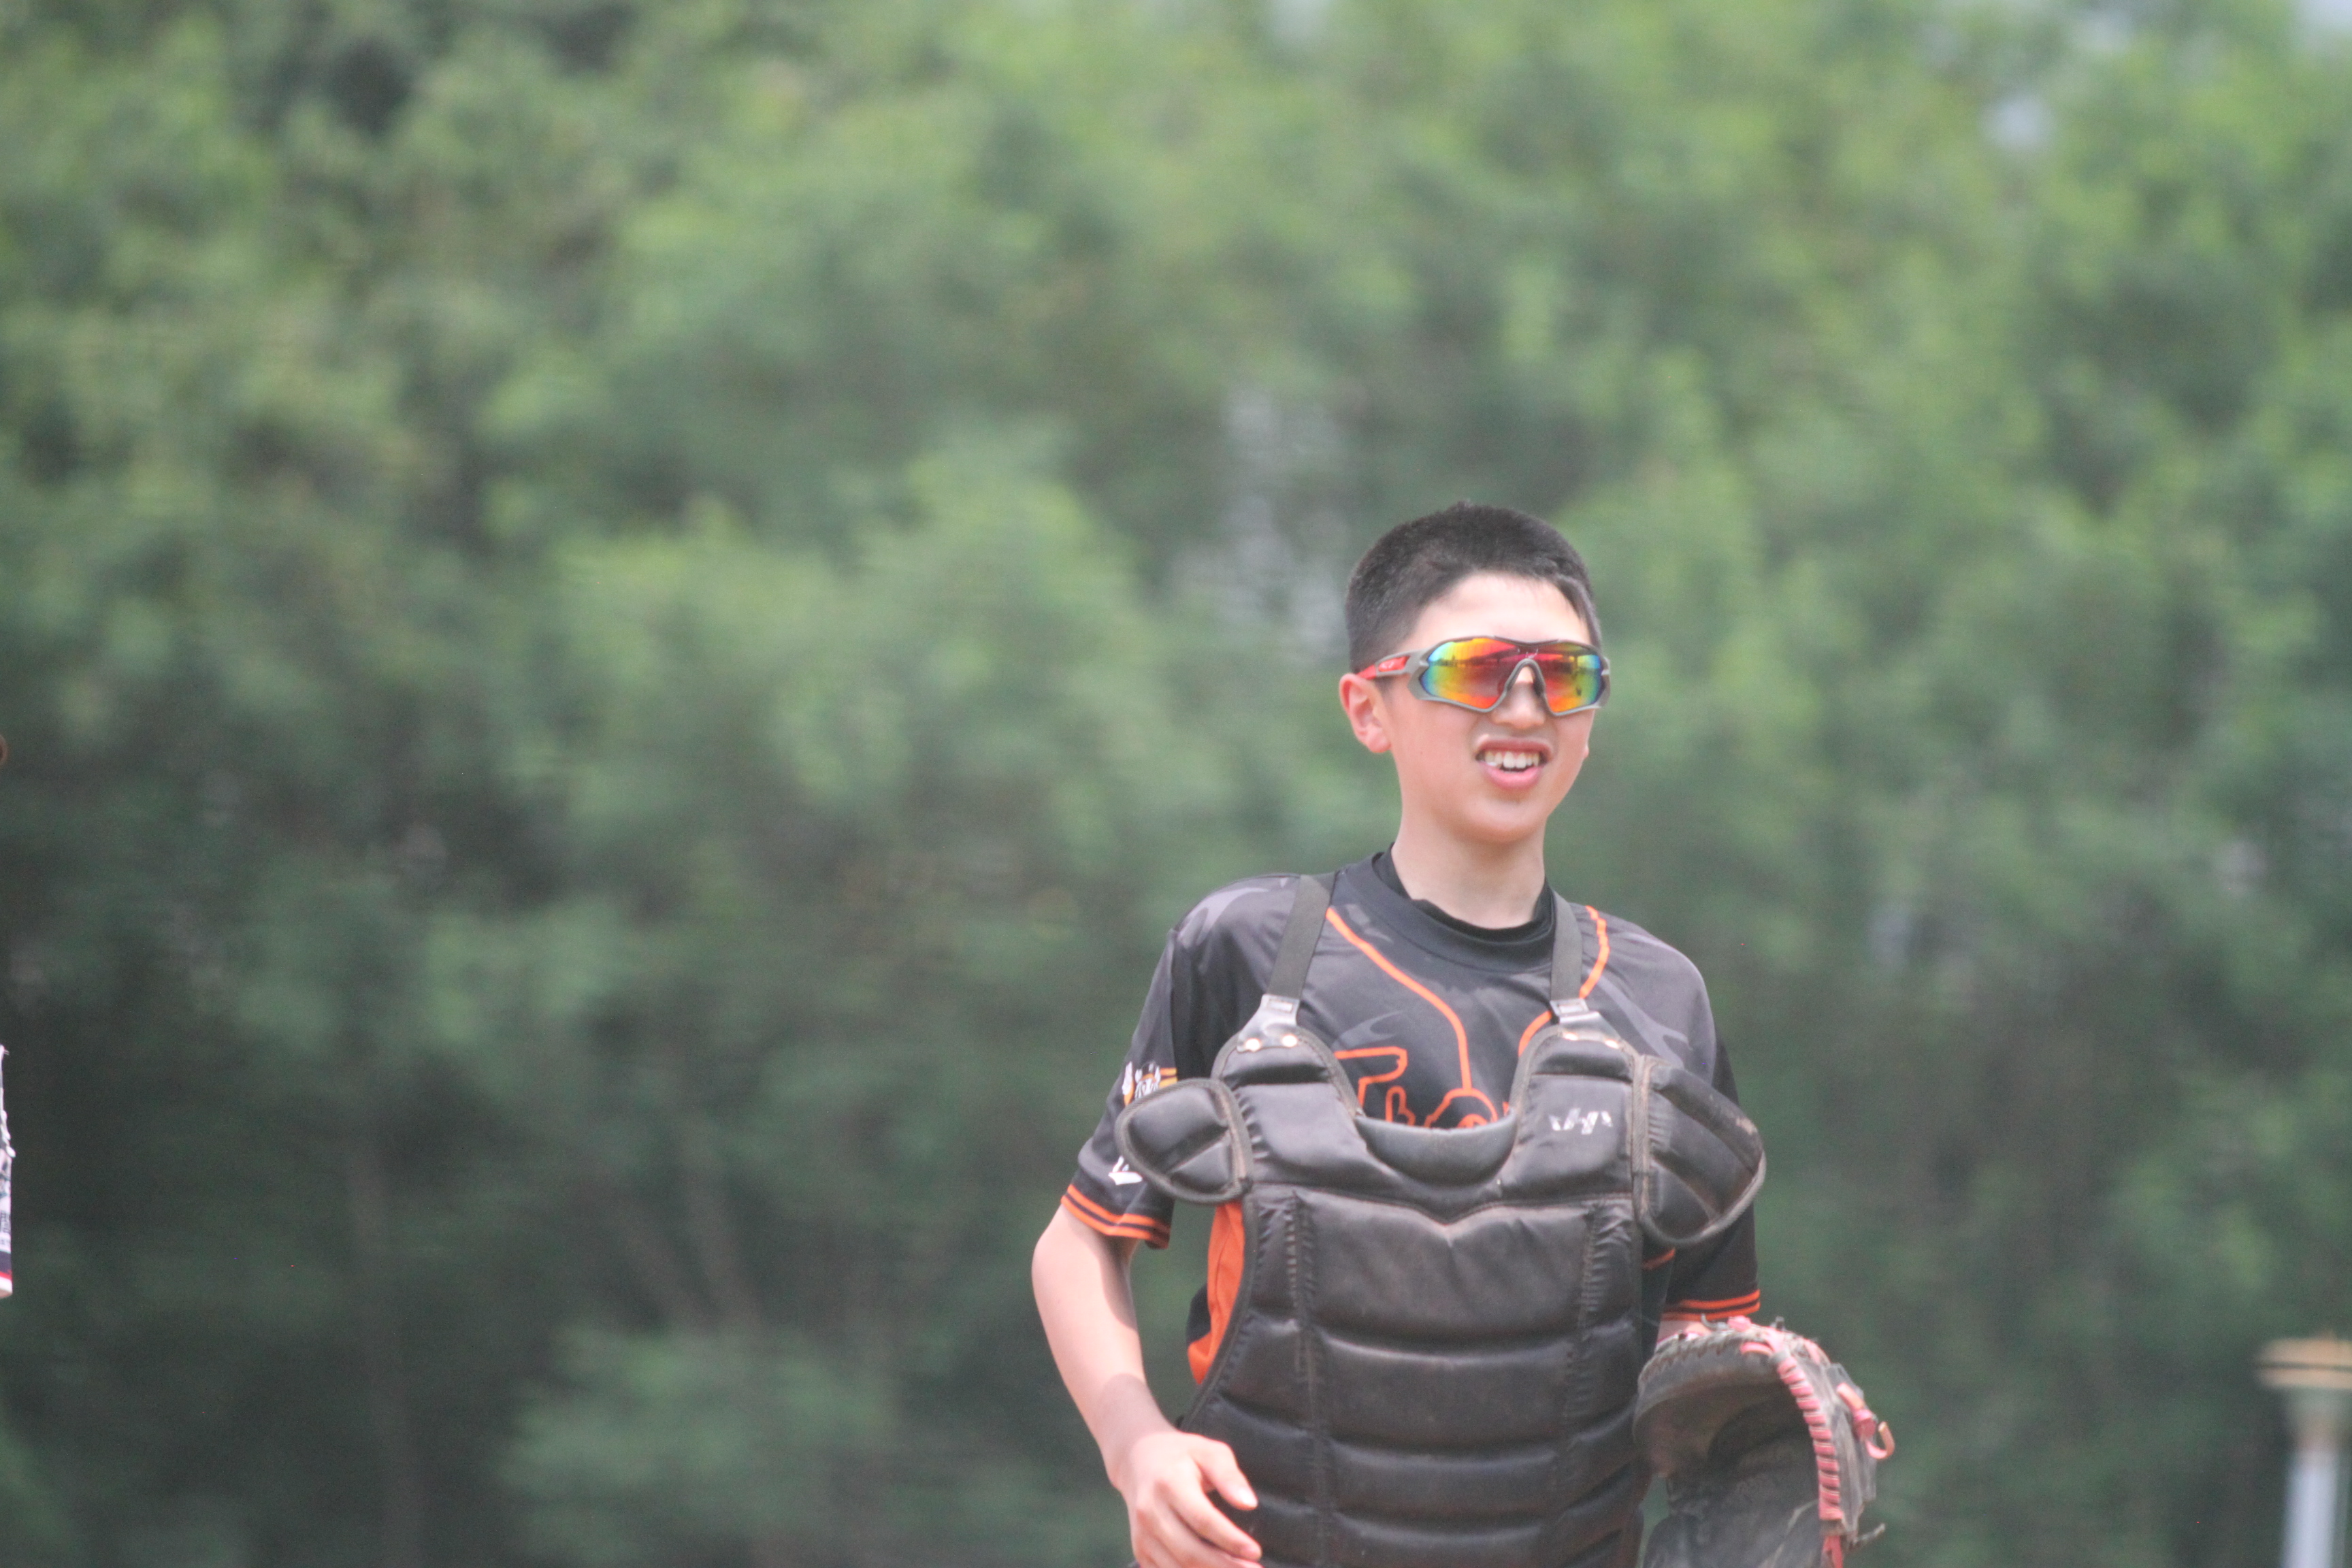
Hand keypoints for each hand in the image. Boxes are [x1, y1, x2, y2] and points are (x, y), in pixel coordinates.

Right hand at [1115, 1428, 1261, 1567]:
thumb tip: (1249, 1504)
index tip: (1255, 1551)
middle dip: (1224, 1566)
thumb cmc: (1182, 1455)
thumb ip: (1229, 1476)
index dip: (1230, 1539)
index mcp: (1169, 1483)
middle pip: (1189, 1551)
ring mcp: (1142, 1534)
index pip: (1202, 1519)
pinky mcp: (1140, 1550)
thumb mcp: (1209, 1452)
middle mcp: (1150, 1512)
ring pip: (1177, 1567)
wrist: (1138, 1461)